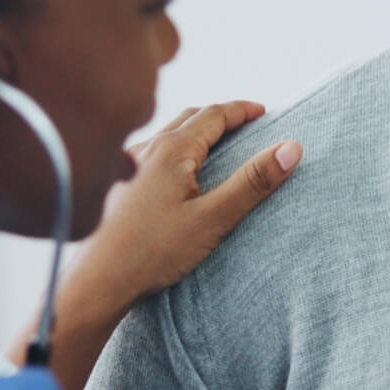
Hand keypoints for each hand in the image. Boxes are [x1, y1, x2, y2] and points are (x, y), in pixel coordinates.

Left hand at [67, 101, 301, 310]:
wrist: (98, 279)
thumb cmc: (152, 251)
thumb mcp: (213, 218)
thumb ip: (253, 182)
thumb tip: (291, 148)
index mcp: (171, 149)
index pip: (214, 114)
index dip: (242, 110)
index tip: (263, 112)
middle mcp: (146, 148)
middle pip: (190, 118)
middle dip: (220, 117)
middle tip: (245, 125)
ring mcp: (127, 164)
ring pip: (168, 134)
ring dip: (195, 131)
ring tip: (215, 144)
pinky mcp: (117, 183)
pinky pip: (152, 151)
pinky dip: (174, 148)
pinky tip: (176, 171)